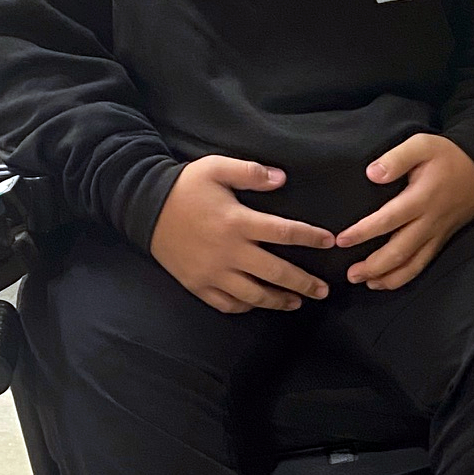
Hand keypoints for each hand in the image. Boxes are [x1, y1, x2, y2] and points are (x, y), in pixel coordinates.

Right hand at [149, 156, 332, 312]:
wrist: (142, 208)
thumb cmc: (184, 186)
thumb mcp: (216, 167)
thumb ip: (250, 172)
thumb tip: (282, 178)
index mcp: (237, 222)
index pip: (284, 232)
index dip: (310, 238)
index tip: (330, 242)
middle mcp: (229, 252)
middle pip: (276, 273)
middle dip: (304, 283)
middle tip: (323, 291)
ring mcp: (213, 273)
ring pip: (254, 295)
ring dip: (279, 301)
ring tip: (297, 302)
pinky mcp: (197, 285)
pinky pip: (227, 304)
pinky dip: (246, 307)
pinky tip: (258, 304)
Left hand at [337, 134, 473, 289]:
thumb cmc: (447, 156)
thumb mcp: (422, 144)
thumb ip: (396, 158)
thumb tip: (372, 174)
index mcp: (421, 198)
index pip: (389, 220)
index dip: (364, 232)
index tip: (342, 240)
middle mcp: (429, 221)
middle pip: (400, 251)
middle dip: (373, 265)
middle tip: (349, 274)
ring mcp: (436, 234)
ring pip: (412, 264)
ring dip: (388, 277)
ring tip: (364, 282)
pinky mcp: (441, 240)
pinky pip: (423, 264)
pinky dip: (404, 277)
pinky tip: (386, 281)